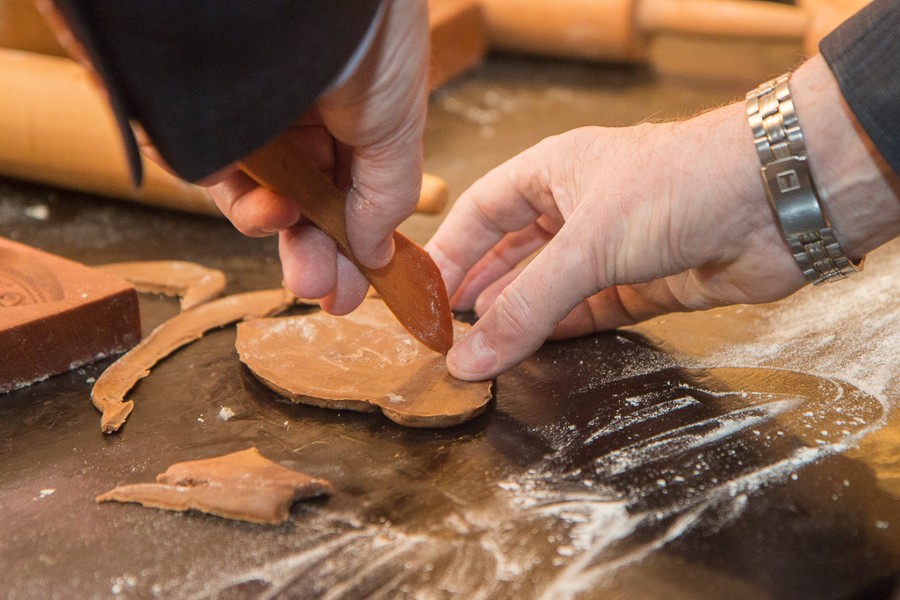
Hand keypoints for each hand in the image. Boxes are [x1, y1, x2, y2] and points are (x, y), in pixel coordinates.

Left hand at [207, 0, 429, 314]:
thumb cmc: (365, 35)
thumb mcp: (397, 125)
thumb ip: (387, 196)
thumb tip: (375, 252)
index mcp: (355, 110)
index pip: (353, 188)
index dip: (356, 241)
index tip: (359, 289)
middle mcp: (303, 110)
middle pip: (305, 200)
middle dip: (319, 253)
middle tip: (325, 295)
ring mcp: (250, 111)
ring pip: (259, 194)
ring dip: (282, 236)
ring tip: (303, 269)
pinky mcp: (198, 112)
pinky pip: (211, 169)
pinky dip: (240, 202)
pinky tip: (268, 211)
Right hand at [426, 55, 899, 380]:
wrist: (779, 200)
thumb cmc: (682, 182)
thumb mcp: (587, 244)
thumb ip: (526, 307)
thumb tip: (470, 357)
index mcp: (554, 170)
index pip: (482, 211)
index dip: (451, 252)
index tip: (423, 295)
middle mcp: (581, 206)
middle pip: (513, 254)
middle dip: (481, 292)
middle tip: (447, 334)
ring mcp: (615, 247)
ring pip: (552, 289)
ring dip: (520, 319)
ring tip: (481, 352)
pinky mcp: (647, 284)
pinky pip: (591, 313)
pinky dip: (563, 333)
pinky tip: (535, 351)